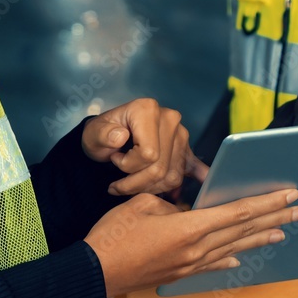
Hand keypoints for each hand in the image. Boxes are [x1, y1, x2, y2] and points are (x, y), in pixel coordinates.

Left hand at [82, 98, 209, 195]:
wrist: (109, 136)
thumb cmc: (102, 135)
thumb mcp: (92, 133)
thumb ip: (102, 134)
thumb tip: (120, 136)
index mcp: (147, 110)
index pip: (149, 154)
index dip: (128, 166)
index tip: (114, 159)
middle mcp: (169, 119)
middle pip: (161, 168)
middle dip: (137, 182)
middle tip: (119, 180)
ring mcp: (180, 134)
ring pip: (173, 176)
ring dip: (152, 187)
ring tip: (133, 182)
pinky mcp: (185, 148)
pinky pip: (194, 166)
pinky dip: (199, 176)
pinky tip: (204, 182)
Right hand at [84, 189, 297, 296]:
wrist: (94, 274)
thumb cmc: (112, 235)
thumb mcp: (142, 204)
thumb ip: (172, 205)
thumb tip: (185, 211)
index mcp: (190, 227)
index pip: (239, 211)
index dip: (267, 202)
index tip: (289, 194)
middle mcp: (197, 248)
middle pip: (244, 230)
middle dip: (275, 218)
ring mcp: (191, 264)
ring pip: (234, 248)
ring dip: (260, 238)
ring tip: (282, 232)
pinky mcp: (180, 274)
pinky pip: (213, 264)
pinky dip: (230, 259)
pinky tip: (242, 258)